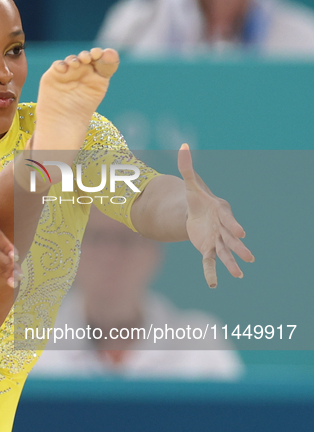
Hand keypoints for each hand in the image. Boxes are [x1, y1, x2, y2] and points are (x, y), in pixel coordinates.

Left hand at [178, 144, 253, 287]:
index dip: (234, 226)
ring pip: (224, 253)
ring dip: (231, 264)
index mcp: (220, 212)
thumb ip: (187, 166)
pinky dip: (211, 274)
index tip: (241, 234)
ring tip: (239, 274)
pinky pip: (209, 262)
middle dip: (239, 248)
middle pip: (231, 239)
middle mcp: (222, 228)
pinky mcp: (207, 248)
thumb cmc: (197, 198)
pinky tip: (213, 285)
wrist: (195, 212)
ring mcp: (216, 239)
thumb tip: (183, 145)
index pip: (229, 220)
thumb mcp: (190, 183)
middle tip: (249, 256)